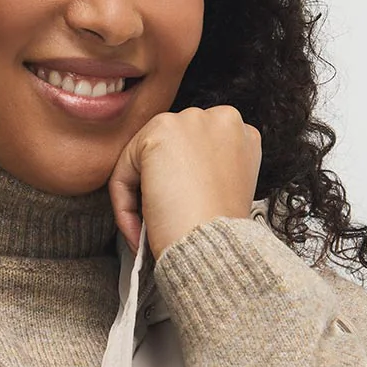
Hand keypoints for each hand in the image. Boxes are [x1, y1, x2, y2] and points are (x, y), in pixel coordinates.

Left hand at [107, 106, 262, 260]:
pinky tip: (140, 228)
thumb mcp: (228, 192)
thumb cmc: (220, 232)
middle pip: (171, 151)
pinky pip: (124, 171)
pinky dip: (124, 204)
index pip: (196, 152)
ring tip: (148, 229)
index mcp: (243, 135)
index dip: (182, 186)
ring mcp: (191, 121)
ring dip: (139, 196)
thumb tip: (176, 177)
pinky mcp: (160, 132)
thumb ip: (209, 171)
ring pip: (144, 159)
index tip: (176, 213)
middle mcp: (222, 119)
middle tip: (158, 222)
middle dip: (159, 185)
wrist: (213, 247)